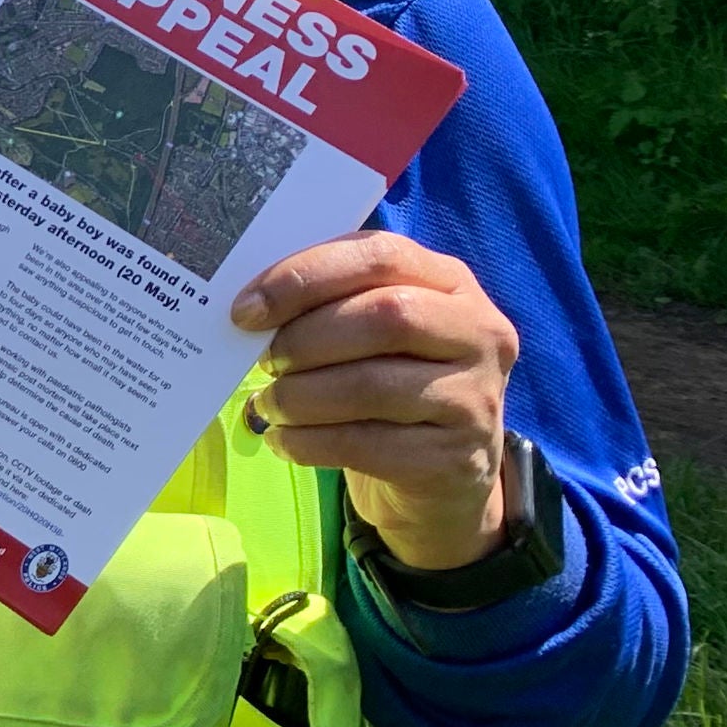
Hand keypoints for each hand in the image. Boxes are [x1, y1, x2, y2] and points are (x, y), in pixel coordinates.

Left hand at [233, 234, 518, 568]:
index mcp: (452, 282)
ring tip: (270, 402)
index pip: (380, 256)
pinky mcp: (455, 458)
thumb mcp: (374, 327)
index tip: (247, 309)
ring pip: (371, 386)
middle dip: (304, 339)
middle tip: (266, 360)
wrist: (444, 470)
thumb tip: (251, 306)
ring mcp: (475, 399)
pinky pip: (365, 445)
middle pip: (384, 317)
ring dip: (299, 396)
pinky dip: (308, 442)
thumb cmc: (390, 376)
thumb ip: (330, 301)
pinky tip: (284, 440)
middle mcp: (480, 334)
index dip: (305, 277)